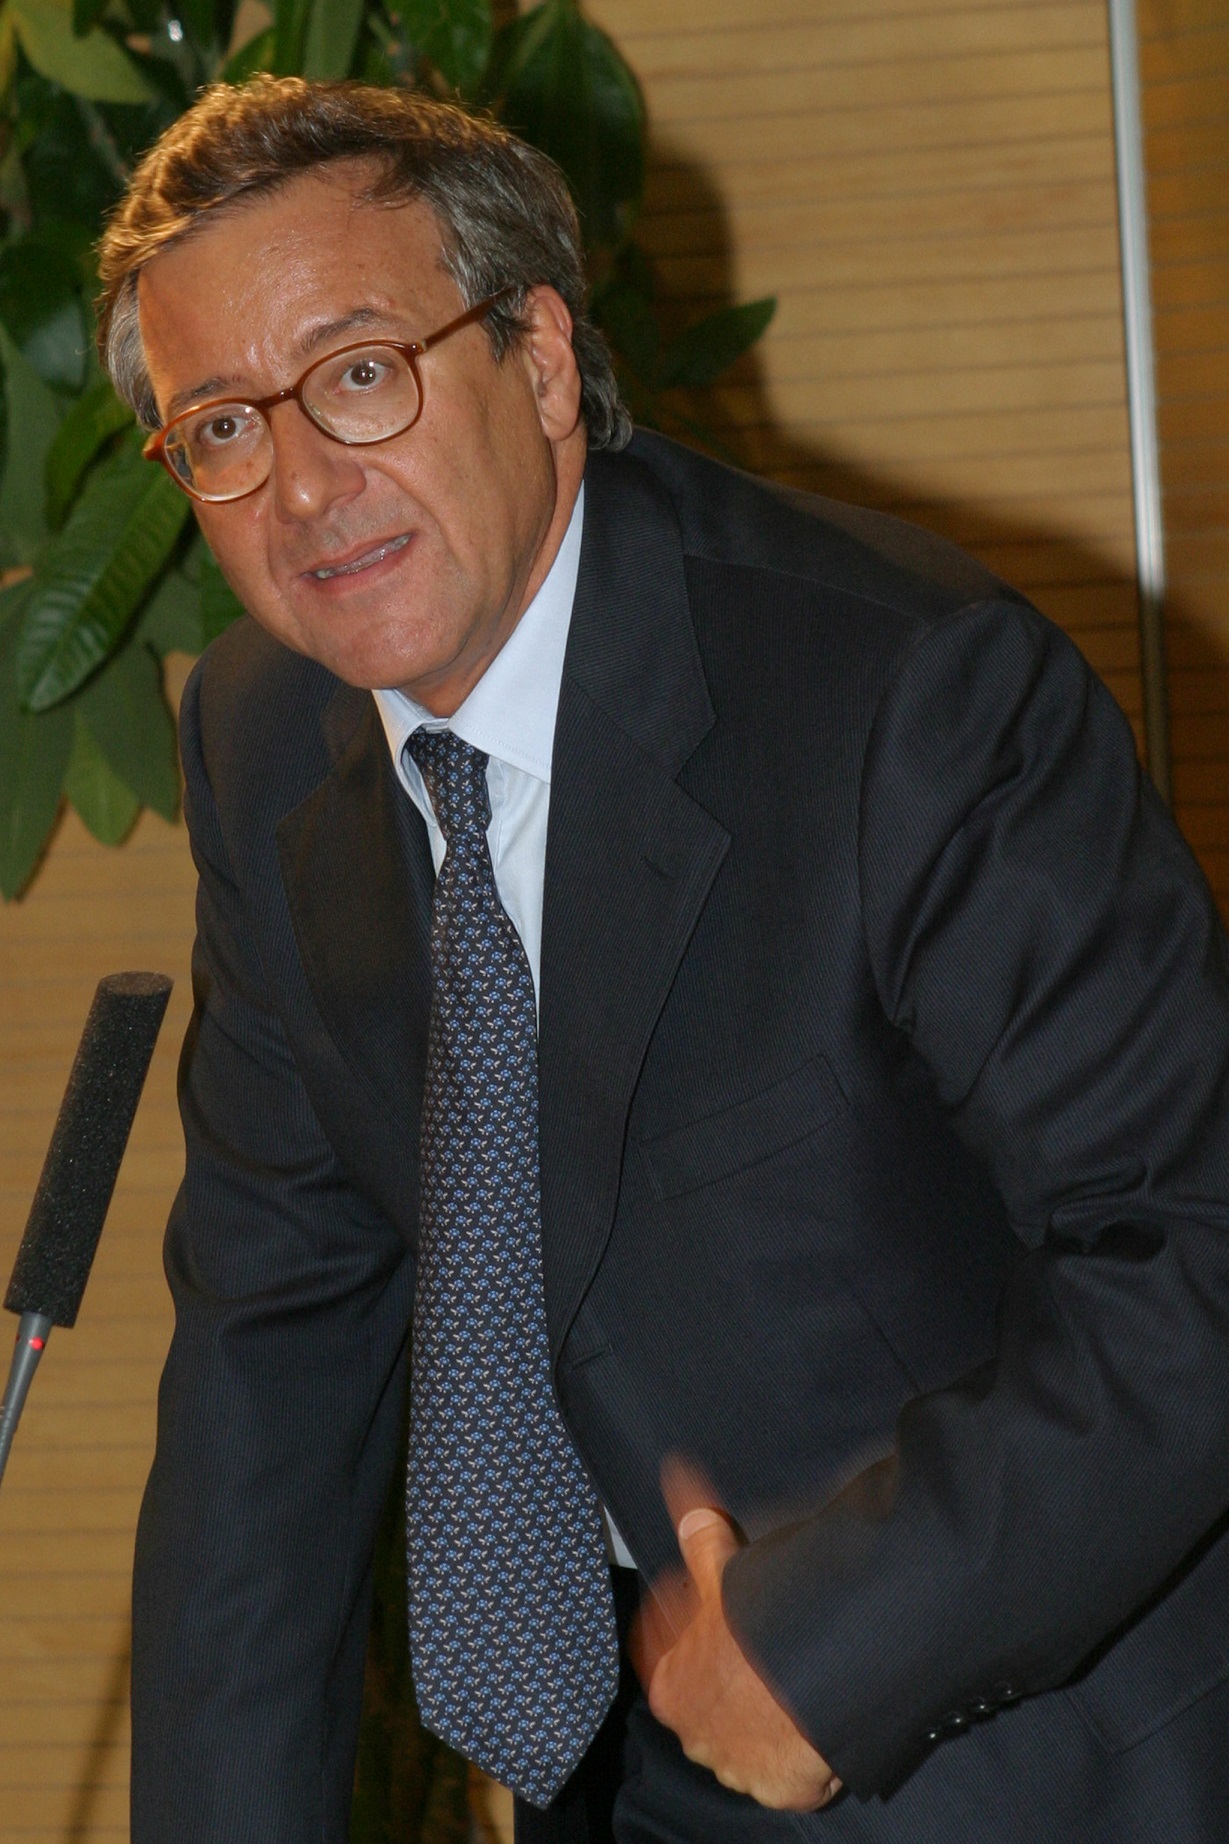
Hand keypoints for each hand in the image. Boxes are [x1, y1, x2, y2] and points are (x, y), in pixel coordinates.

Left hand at [631, 1467, 841, 1811]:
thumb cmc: (760, 1635)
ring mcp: (735, 1764)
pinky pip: (781, 1764)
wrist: (815, 1690)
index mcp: (670, 1685)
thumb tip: (684, 1497)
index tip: (718, 1616)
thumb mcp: (721, 1574)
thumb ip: (700, 1540)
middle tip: (759, 1642)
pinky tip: (805, 1711)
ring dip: (761, 1707)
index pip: (671, 1657)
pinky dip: (793, 1742)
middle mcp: (695, 1733)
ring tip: (787, 1675)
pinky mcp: (777, 1787)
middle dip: (729, 1671)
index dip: (693, 1629)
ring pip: (743, 1730)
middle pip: (707, 1695)